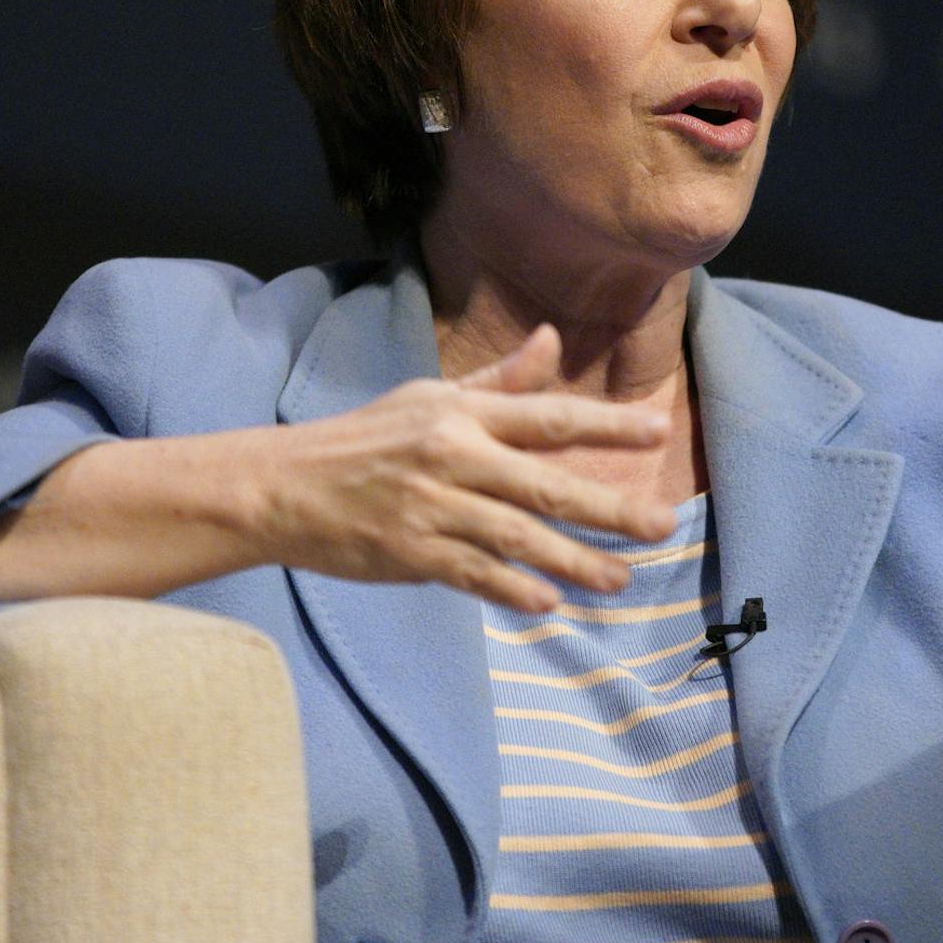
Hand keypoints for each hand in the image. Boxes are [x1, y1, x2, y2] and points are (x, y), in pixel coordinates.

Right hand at [226, 324, 675, 612]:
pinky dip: (511, 588)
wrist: (280, 486)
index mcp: (461, 414)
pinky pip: (472, 573)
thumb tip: (554, 339)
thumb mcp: (428, 397)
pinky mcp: (410, 553)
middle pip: (545, 482)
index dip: (607, 424)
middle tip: (662, 524)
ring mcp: (431, 507)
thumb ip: (500, 380)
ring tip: (620, 579)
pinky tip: (548, 603)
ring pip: (517, 535)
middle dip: (609, 506)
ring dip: (573, 560)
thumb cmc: (363, 440)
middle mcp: (453, 456)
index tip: (658, 432)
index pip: (548, 417)